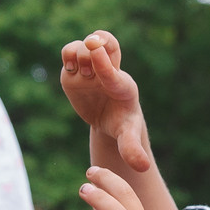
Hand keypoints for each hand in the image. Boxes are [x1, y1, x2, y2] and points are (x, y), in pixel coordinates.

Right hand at [60, 30, 154, 173]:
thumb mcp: (127, 137)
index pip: (112, 72)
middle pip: (102, 43)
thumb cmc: (122, 124)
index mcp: (122, 85)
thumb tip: (141, 166)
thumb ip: (132, 149)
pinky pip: (69, 52)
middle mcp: (107, 72)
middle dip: (93, 49)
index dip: (104, 63)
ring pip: (82, 45)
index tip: (96, 51)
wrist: (110, 118)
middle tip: (89, 60)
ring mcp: (90, 70)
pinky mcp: (75, 71)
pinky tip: (71, 69)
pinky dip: (68, 56)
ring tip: (80, 71)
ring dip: (78, 54)